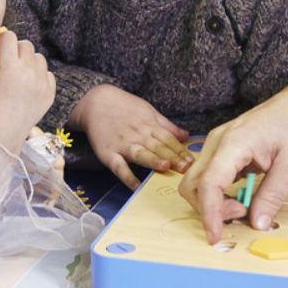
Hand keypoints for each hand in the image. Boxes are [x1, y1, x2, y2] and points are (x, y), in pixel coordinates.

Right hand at [0, 31, 55, 151]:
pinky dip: (39, 75)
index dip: (2, 41)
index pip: (9, 37)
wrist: (5, 133)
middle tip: (9, 61)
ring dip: (29, 61)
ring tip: (20, 73)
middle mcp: (29, 71)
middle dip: (16, 49)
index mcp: (9, 67)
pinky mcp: (50, 92)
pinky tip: (29, 85)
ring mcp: (42, 82)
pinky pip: (48, 73)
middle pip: (26, 44)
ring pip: (39, 57)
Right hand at [73, 84, 191, 188]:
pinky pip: (119, 167)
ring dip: (153, 161)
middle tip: (186, 169)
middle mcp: (137, 135)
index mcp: (149, 125)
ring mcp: (122, 145)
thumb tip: (186, 135)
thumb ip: (167, 125)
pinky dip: (127, 176)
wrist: (95, 102)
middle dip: (173, 158)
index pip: (168, 139)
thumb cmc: (124, 107)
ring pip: (140, 154)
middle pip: (158, 147)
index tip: (192, 162)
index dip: (181, 150)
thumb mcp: (148, 111)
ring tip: (165, 167)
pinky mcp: (108, 153)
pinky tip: (135, 186)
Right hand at [179, 93, 287, 243]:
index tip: (215, 236)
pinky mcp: (223, 151)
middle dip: (209, 208)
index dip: (209, 213)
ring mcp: (217, 145)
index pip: (208, 183)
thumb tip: (257, 224)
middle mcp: (217, 142)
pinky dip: (218, 194)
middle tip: (242, 214)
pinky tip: (241, 198)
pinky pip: (209, 177)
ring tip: (244, 206)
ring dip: (212, 202)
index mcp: (234, 142)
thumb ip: (272, 196)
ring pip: (196, 182)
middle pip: (192, 184)